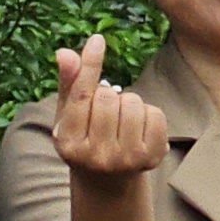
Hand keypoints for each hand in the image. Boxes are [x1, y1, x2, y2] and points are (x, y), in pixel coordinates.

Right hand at [50, 34, 167, 180]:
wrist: (107, 181)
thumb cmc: (85, 139)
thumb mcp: (69, 116)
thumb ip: (69, 84)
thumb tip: (64, 52)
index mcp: (69, 145)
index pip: (81, 97)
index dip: (89, 65)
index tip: (97, 39)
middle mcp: (95, 157)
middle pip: (109, 98)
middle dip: (109, 95)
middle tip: (105, 113)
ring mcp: (124, 160)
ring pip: (133, 103)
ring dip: (129, 104)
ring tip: (121, 122)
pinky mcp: (150, 158)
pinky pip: (155, 114)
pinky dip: (148, 114)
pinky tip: (138, 129)